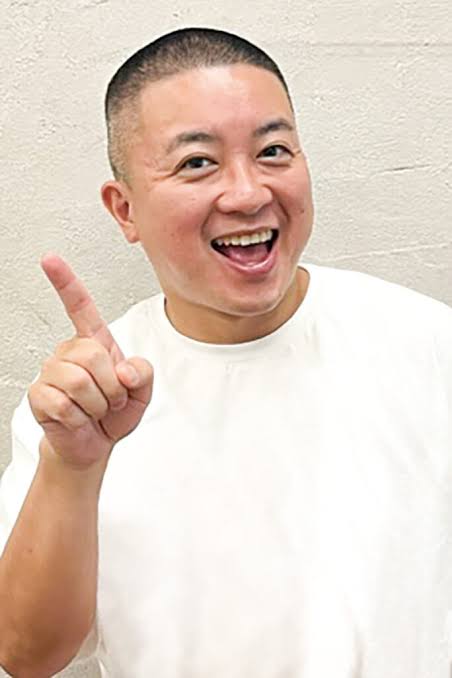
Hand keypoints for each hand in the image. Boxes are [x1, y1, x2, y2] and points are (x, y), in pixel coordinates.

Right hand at [28, 254, 153, 468]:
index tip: (50, 259)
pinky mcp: (39, 395)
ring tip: (95, 409)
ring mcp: (51, 371)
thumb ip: (143, 372)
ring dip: (98, 404)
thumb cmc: (115, 412)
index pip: (79, 306)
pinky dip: (80, 417)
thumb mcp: (143, 390)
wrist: (95, 443)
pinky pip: (65, 403)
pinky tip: (78, 418)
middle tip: (112, 400)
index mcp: (94, 342)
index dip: (65, 282)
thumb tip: (122, 369)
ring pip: (80, 381)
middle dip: (113, 387)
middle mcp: (69, 351)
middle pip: (94, 356)